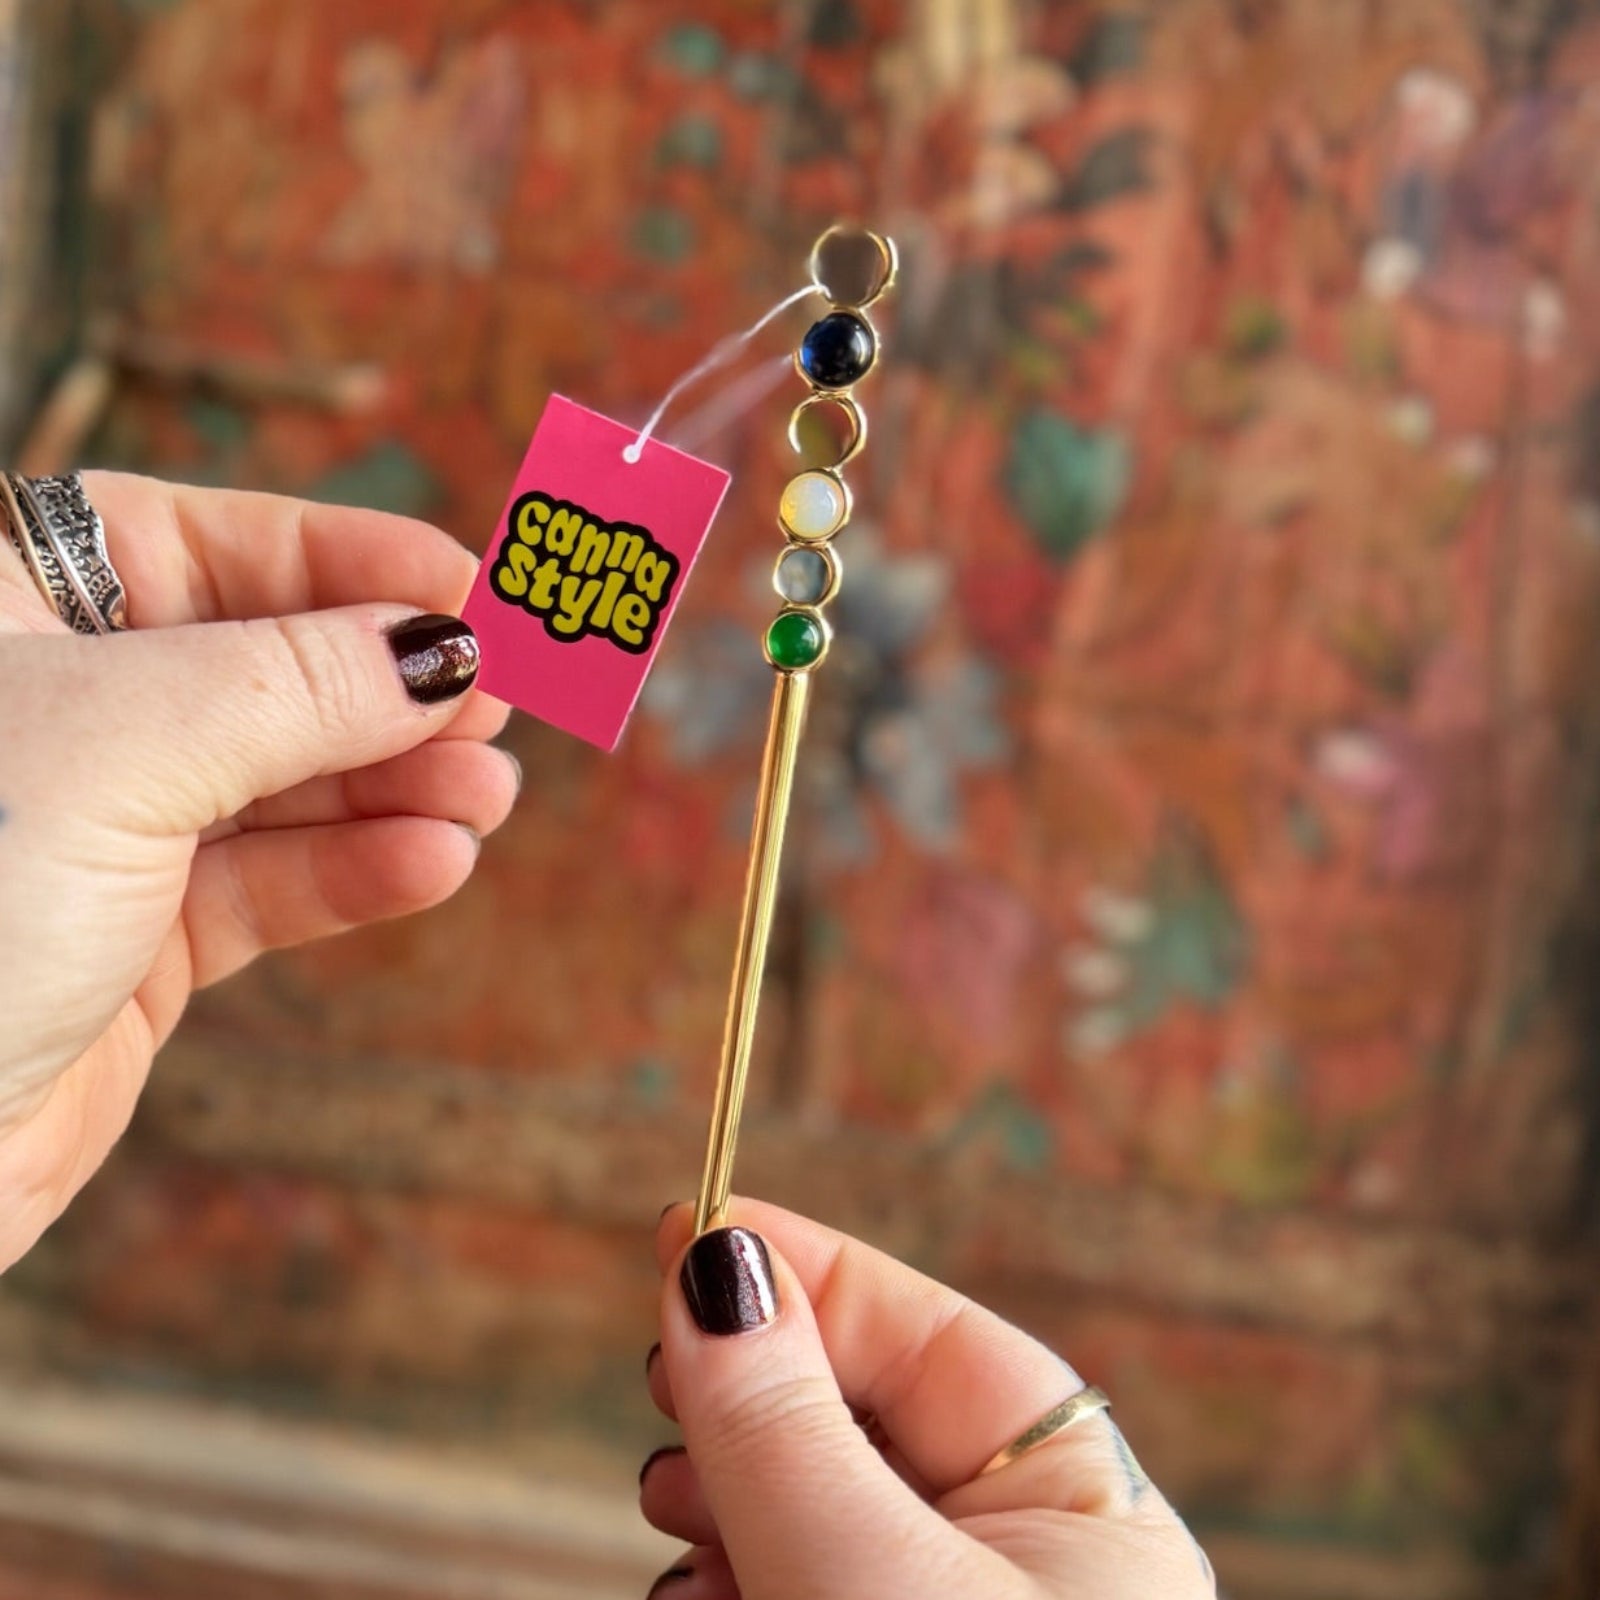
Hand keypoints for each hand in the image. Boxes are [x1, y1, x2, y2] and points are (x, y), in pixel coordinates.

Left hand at [0, 473, 516, 1268]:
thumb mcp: (128, 744)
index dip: (349, 560)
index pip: (210, 545)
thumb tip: (443, 644)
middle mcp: (62, 709)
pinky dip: (360, 873)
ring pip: (285, 784)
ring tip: (489, 797)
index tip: (473, 589)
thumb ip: (301, 685)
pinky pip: (272, 886)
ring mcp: (100, 831)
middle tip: (501, 704)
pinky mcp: (135, 944)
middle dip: (389, 689)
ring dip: (397, 788)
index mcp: (13, 605)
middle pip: (267, 667)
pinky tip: (435, 862)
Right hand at [642, 1202, 1213, 1599]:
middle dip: (753, 1390)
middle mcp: (1023, 1565)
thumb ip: (786, 1432)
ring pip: (815, 1503)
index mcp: (1087, 1515)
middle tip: (669, 1378)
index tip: (692, 1225)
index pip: (934, 1337)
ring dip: (726, 1490)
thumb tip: (713, 1265)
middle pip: (865, 1415)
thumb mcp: (871, 1576)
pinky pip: (793, 1580)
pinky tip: (690, 1588)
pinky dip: (725, 1575)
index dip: (809, 1270)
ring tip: (673, 1498)